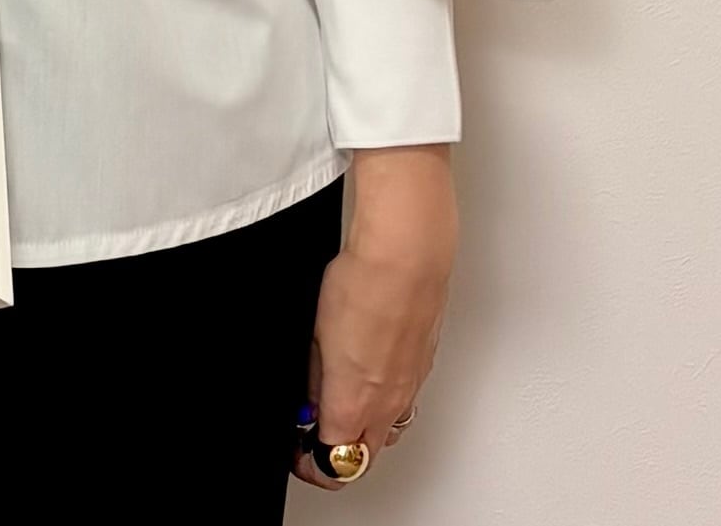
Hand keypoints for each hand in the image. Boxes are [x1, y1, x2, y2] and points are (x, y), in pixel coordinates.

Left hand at [294, 146, 455, 489]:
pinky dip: (383, 399)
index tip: (296, 448)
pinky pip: (403, 401)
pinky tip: (367, 371)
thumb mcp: (314, 334)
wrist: (406, 255)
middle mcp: (388, 405)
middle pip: (363, 456)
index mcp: (354, 403)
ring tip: (338, 397)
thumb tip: (309, 399)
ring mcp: (411, 387)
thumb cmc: (362, 284)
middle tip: (313, 425)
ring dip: (362, 426)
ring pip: (386, 431)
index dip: (310, 463)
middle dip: (337, 451)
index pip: (334, 464)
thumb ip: (313, 378)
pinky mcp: (423, 365)